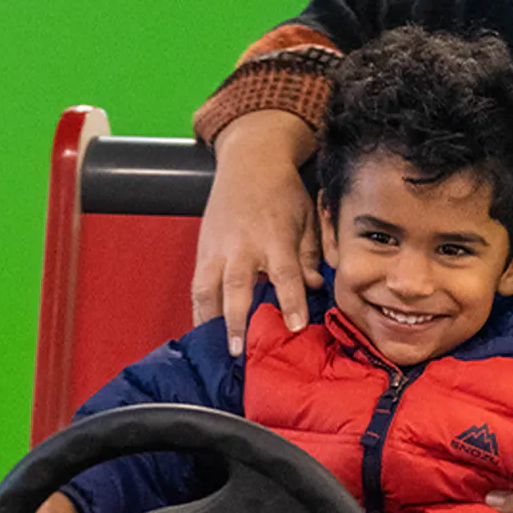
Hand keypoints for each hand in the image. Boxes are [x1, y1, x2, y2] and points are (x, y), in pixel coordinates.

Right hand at [192, 111, 321, 353]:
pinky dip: (198, 308)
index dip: (290, 301)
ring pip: (207, 287)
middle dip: (237, 319)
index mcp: (275, 237)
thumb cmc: (284, 192)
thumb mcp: (307, 218)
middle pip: (237, 285)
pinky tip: (202, 331)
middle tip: (239, 350)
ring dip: (209, 320)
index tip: (295, 327)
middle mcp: (243, 244)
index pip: (284, 274)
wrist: (250, 162)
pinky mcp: (203, 249)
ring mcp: (218, 248)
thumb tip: (316, 286)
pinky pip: (197, 284)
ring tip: (214, 349)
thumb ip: (310, 255)